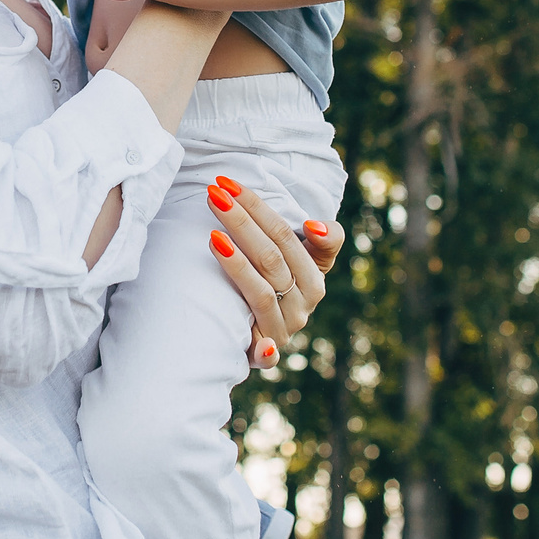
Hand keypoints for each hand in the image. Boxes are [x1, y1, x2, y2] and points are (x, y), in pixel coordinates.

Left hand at [205, 178, 342, 367]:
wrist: (269, 331)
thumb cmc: (280, 282)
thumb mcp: (305, 258)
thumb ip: (325, 239)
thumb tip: (313, 226)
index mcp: (314, 277)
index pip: (285, 235)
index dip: (257, 208)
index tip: (229, 184)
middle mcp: (304, 303)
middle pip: (270, 258)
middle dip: (240, 223)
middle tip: (213, 195)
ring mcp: (285, 328)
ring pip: (261, 293)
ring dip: (237, 264)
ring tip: (212, 235)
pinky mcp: (268, 354)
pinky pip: (267, 352)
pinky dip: (264, 350)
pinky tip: (257, 343)